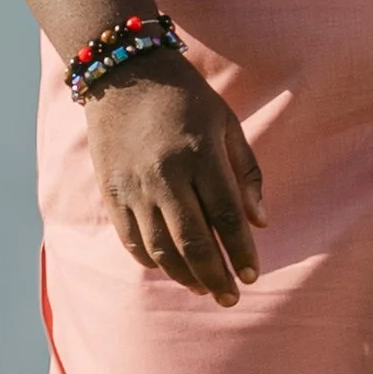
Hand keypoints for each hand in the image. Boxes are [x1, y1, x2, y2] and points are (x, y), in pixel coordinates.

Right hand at [83, 55, 265, 303]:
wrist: (125, 74)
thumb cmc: (187, 99)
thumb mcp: (227, 123)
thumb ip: (246, 173)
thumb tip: (261, 223)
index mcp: (200, 155)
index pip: (226, 216)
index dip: (241, 251)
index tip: (252, 275)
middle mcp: (166, 175)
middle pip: (194, 240)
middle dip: (215, 275)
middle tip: (231, 298)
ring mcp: (135, 186)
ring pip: (161, 247)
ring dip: (184, 275)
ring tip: (204, 289)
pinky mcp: (111, 191)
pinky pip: (131, 238)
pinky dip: (151, 260)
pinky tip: (170, 268)